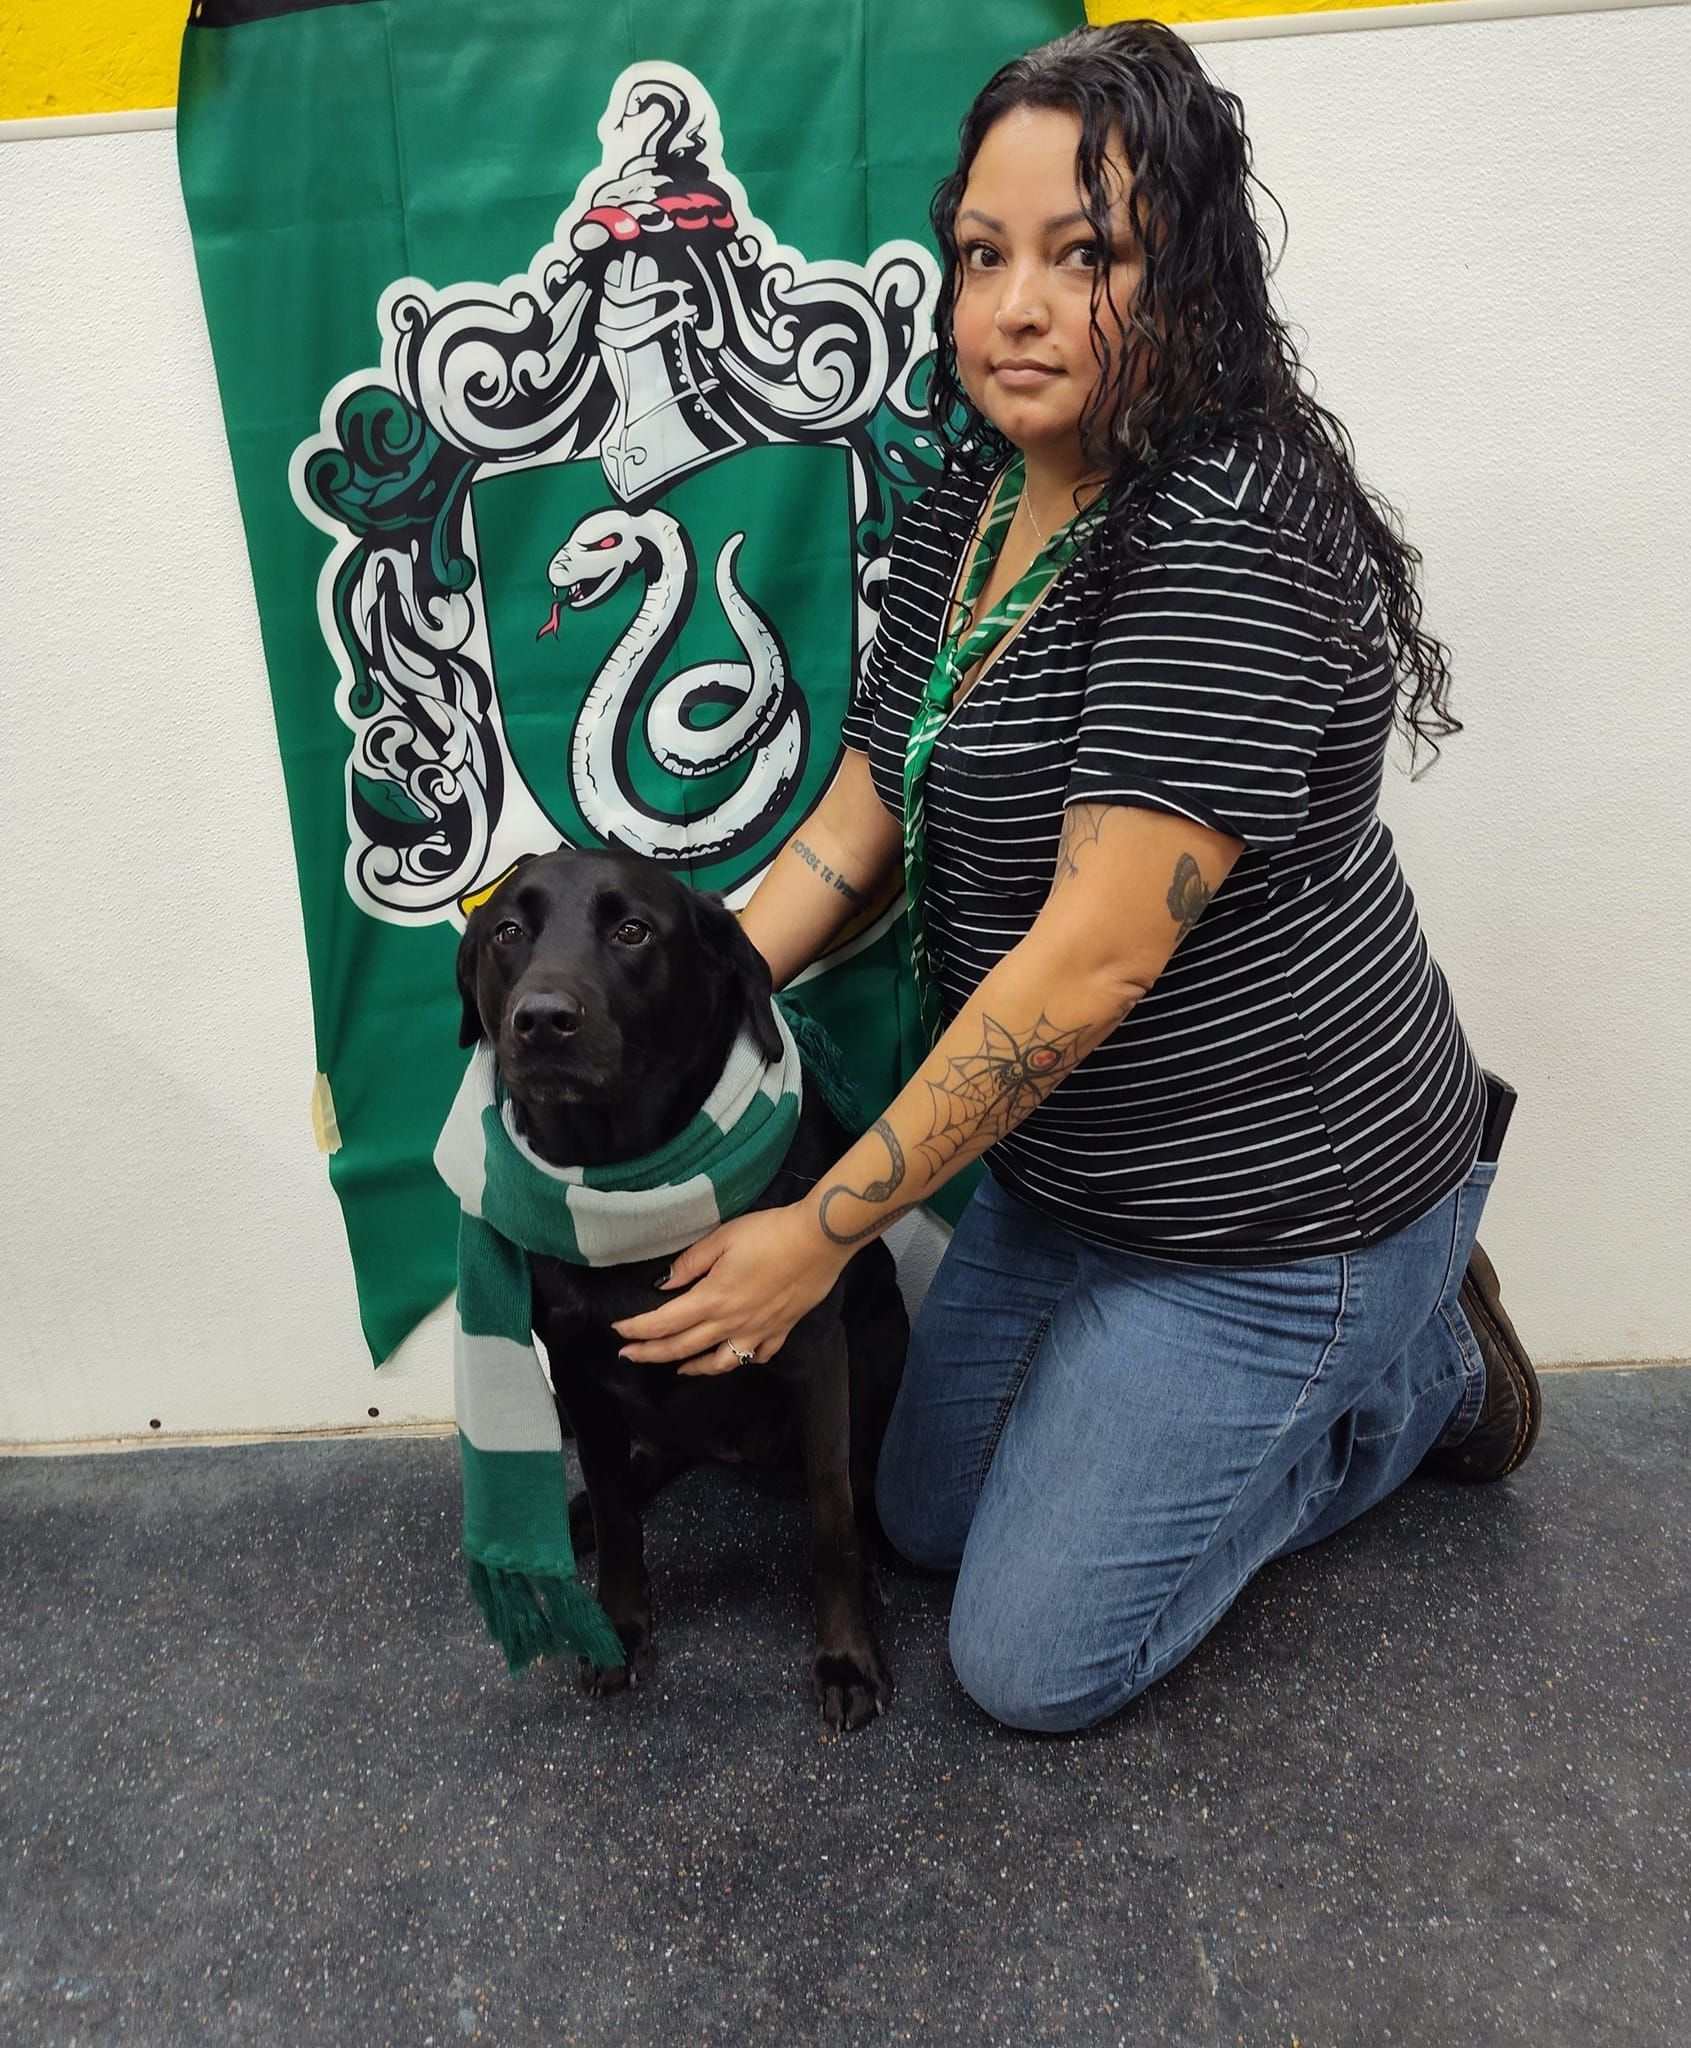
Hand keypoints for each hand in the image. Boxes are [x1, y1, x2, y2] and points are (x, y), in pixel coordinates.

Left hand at [612, 1203, 849, 1375]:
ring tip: (677, 1368)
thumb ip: (690, 1263)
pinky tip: (734, 1356)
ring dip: (692, 1367)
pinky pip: (756, 1355)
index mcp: (712, 1299)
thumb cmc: (770, 1233)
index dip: (638, 1329)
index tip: (618, 1331)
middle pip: (682, 1347)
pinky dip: (740, 1360)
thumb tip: (664, 1285)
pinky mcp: (780, 1330)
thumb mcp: (723, 1238)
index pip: (664, 1322)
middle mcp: (731, 1323)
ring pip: (718, 1361)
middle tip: (628, 1355)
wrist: (819, 1241)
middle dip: (650, 1353)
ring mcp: (757, 1331)